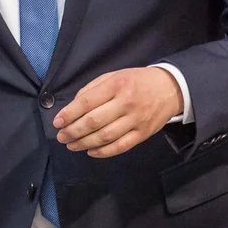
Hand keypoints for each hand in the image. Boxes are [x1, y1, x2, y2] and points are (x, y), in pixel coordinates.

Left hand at [54, 67, 182, 157]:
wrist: (170, 88)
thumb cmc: (136, 81)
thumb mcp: (114, 76)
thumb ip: (93, 89)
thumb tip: (73, 107)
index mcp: (116, 85)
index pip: (87, 102)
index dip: (69, 114)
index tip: (57, 122)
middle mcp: (126, 103)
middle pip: (94, 121)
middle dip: (73, 131)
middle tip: (61, 137)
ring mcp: (136, 120)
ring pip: (105, 136)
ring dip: (84, 143)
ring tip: (71, 145)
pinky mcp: (143, 134)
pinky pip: (120, 146)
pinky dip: (103, 152)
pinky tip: (91, 152)